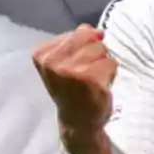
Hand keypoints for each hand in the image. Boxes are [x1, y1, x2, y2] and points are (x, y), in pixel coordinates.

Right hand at [32, 25, 117, 153]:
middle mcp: (52, 61)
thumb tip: (97, 31)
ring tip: (92, 80)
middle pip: (91, 38)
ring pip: (102, 49)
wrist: (77, 122)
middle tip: (86, 75)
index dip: (84, 48)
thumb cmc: (72, 89)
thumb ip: (77, 40)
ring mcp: (69, 70)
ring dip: (102, 64)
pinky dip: (110, 75)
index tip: (75, 67)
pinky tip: (99, 87)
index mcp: (42, 54)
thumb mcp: (65, 61)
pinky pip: (111, 63)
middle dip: (95, 54)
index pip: (79, 32)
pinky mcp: (89, 79)